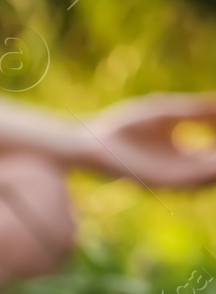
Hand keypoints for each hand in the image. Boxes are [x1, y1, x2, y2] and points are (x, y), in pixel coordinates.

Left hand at [85, 94, 215, 187]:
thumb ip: (200, 110)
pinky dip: (207, 172)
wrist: (92, 139)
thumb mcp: (171, 113)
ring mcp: (174, 180)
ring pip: (210, 179)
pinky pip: (190, 181)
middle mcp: (186, 172)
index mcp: (189, 156)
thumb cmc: (126, 125)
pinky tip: (214, 160)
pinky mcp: (160, 183)